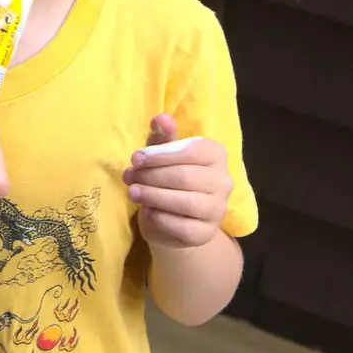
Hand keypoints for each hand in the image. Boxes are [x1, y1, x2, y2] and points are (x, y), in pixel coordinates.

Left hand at [125, 113, 231, 249]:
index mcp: (216, 154)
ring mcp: (218, 209)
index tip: (135, 159)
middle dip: (151, 176)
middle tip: (129, 177)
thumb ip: (162, 136)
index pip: (191, 151)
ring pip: (185, 202)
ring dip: (153, 196)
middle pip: (185, 176)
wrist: (173, 221)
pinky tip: (147, 212)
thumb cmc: (167, 178)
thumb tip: (161, 118)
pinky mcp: (206, 233)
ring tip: (133, 192)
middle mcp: (224, 181)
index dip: (159, 154)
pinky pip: (183, 226)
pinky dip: (161, 218)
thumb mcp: (162, 155)